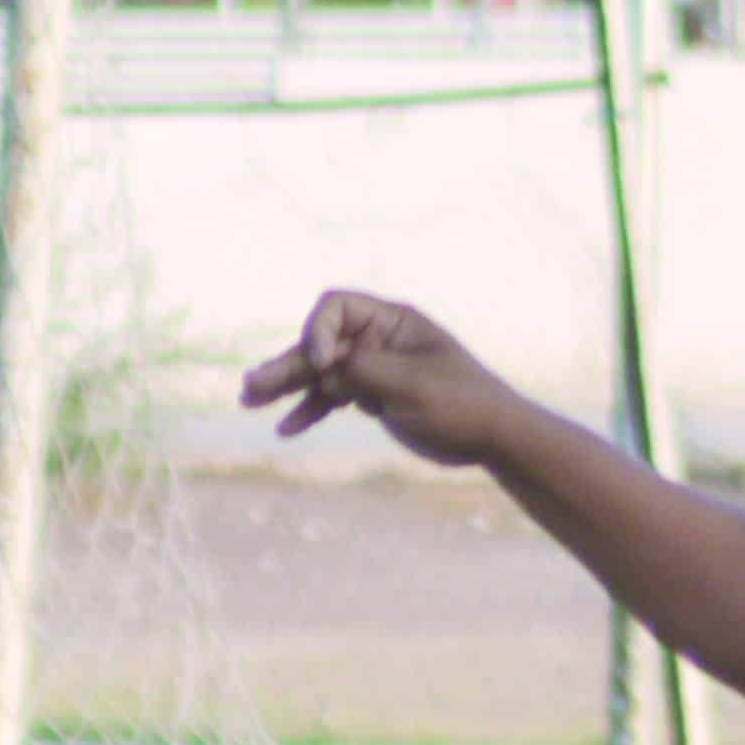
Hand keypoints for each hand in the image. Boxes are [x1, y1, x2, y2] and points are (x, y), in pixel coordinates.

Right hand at [239, 289, 521, 465]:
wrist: (494, 436)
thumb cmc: (462, 403)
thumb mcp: (411, 385)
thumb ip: (363, 371)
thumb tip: (323, 370)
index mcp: (392, 321)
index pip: (336, 308)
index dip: (320, 333)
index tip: (326, 368)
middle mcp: (377, 339)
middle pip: (320, 343)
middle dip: (288, 363)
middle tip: (252, 385)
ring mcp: (373, 367)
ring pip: (320, 373)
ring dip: (287, 387)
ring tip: (250, 400)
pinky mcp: (373, 396)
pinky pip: (333, 398)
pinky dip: (311, 410)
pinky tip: (286, 427)